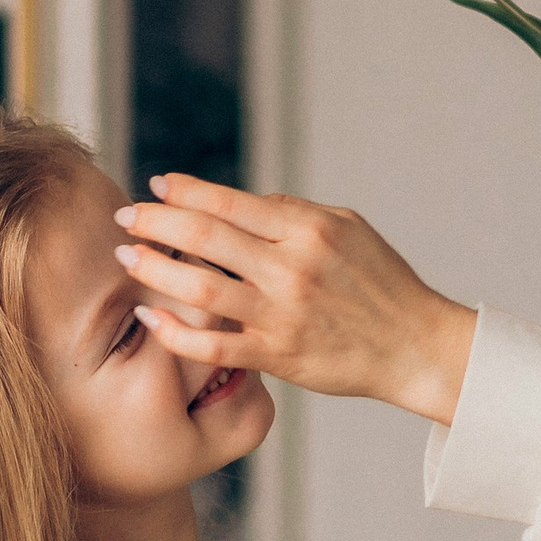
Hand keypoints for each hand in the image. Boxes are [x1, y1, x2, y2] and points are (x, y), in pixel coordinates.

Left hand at [114, 178, 476, 423]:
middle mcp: (292, 267)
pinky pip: (213, 345)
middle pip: (205, 236)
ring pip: (199, 287)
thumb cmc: (381, 283)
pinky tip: (150, 316)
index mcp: (309, 229)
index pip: (231, 201)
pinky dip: (174, 331)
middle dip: (155, 221)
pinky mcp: (277, 355)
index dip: (186, 190)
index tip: (156, 185)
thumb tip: (238, 202)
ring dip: (154, 268)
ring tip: (127, 256)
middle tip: (126, 216)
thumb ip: (292, 213)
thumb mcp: (349, 228)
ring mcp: (283, 314)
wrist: (415, 346)